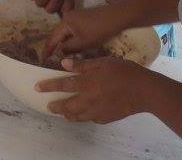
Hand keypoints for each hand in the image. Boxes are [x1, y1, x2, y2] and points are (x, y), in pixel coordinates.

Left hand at [35, 57, 156, 122]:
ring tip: (63, 112)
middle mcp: (89, 99)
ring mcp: (97, 111)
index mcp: (87, 83)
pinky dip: (84, 116)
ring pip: (77, 116)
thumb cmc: (124, 71)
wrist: (144, 91)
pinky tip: (84, 113)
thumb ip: (83, 64)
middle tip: (49, 106)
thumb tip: (64, 63)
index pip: (62, 85)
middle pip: (67, 106)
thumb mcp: (103, 62)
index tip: (37, 87)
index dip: (48, 86)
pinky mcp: (105, 118)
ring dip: (67, 114)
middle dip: (55, 106)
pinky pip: (90, 119)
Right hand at [42, 3, 126, 58]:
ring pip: (66, 33)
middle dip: (55, 46)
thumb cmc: (99, 30)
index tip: (42, 59)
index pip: (52, 38)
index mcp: (65, 22)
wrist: (117, 17)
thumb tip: (58, 52)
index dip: (47, 49)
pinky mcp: (84, 19)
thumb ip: (68, 48)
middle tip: (50, 59)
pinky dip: (72, 40)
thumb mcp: (83, 42)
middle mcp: (68, 17)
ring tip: (61, 56)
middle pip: (58, 34)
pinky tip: (74, 47)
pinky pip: (73, 31)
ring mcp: (76, 17)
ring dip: (64, 44)